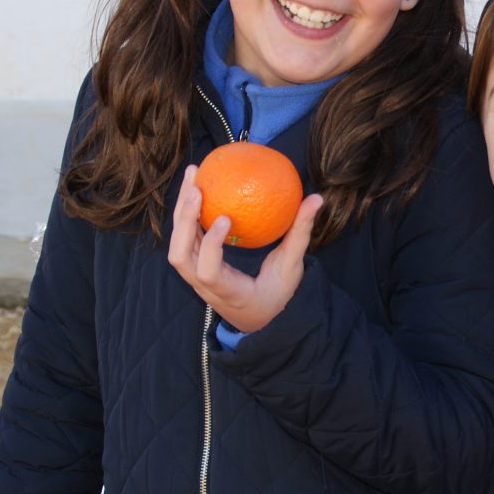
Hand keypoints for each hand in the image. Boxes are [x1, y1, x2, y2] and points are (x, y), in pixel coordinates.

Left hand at [168, 163, 324, 333]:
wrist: (256, 317)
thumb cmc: (277, 294)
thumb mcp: (292, 267)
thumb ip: (300, 233)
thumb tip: (316, 199)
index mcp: (228, 293)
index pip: (210, 272)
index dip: (212, 246)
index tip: (224, 218)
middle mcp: (204, 287)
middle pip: (180, 256)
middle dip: (184, 221)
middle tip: (198, 187)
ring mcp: (194, 278)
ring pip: (176, 246)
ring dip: (181, 211)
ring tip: (192, 175)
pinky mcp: (193, 266)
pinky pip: (184, 239)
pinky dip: (186, 213)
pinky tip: (197, 186)